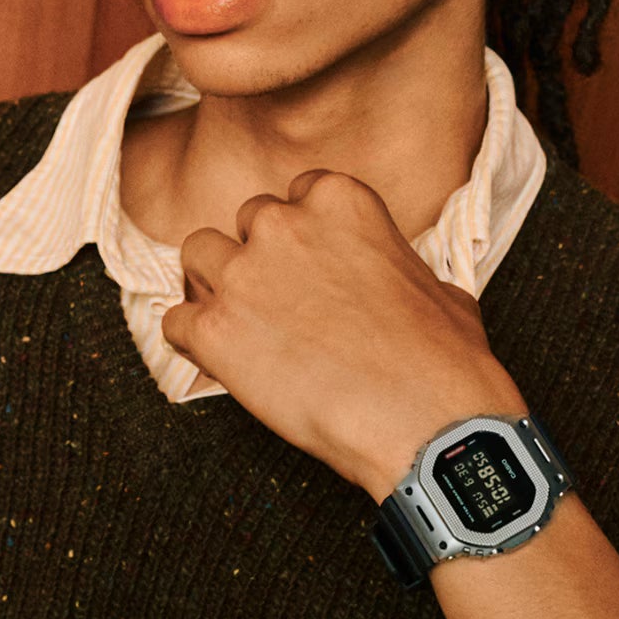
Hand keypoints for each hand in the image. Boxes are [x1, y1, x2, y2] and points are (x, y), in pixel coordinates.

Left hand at [160, 169, 525, 499]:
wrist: (427, 423)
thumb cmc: (444, 361)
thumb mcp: (436, 286)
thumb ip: (393, 264)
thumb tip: (395, 281)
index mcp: (339, 200)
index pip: (295, 194)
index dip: (301, 236)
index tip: (309, 267)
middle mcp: (283, 224)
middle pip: (245, 222)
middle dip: (259, 257)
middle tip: (280, 304)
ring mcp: (242, 275)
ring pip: (198, 257)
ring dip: (215, 287)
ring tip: (242, 327)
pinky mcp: (214, 331)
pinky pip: (174, 322)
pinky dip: (191, 341)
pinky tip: (220, 363)